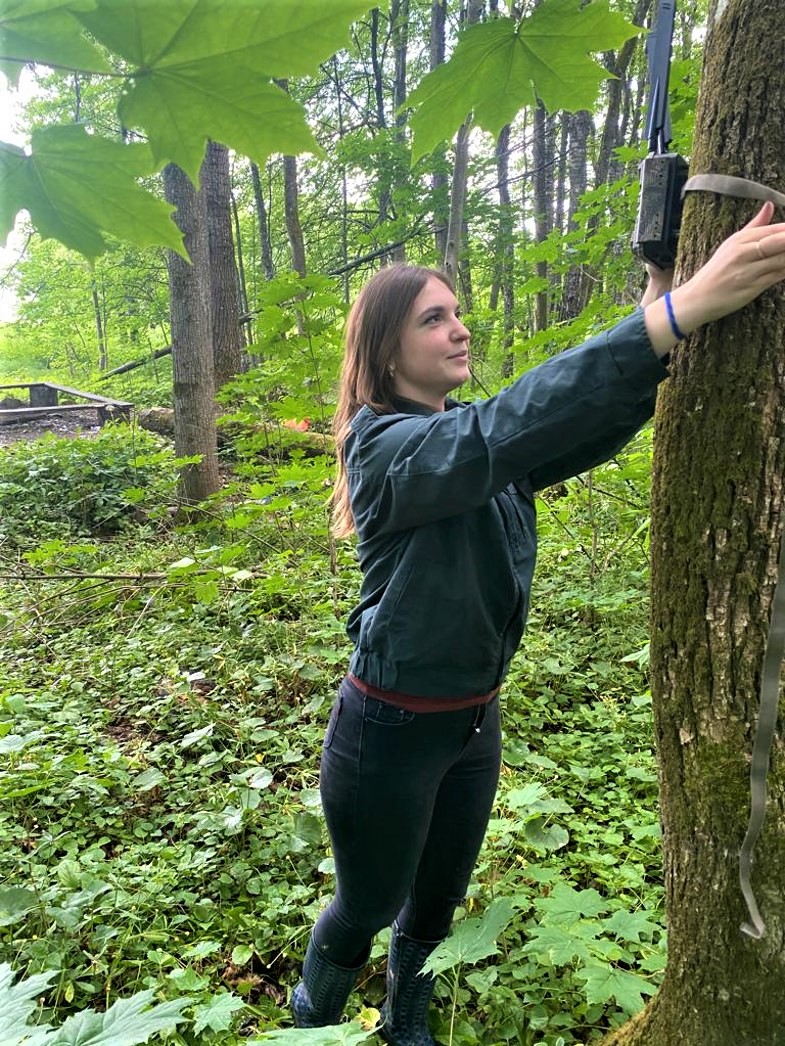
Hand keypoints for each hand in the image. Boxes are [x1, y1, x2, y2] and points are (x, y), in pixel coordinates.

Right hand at [644, 202, 784, 355]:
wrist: (697, 299)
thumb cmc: (716, 272)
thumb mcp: (731, 244)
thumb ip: (755, 226)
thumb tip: (770, 205)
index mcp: (741, 239)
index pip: (777, 229)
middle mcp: (745, 252)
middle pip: (781, 240)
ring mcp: (749, 270)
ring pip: (782, 258)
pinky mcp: (752, 287)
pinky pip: (779, 275)